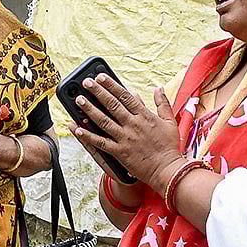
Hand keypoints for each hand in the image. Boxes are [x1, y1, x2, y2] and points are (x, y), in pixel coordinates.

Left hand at [70, 75, 183, 192]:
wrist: (167, 169)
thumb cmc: (169, 146)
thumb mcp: (169, 121)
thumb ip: (162, 103)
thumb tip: (159, 88)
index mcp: (144, 116)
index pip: (125, 96)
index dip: (111, 85)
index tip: (101, 77)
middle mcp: (133, 125)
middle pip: (112, 105)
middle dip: (97, 92)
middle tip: (85, 83)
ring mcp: (125, 138)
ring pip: (103, 121)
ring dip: (89, 109)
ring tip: (78, 100)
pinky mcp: (119, 152)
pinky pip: (100, 142)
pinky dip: (88, 136)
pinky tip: (77, 129)